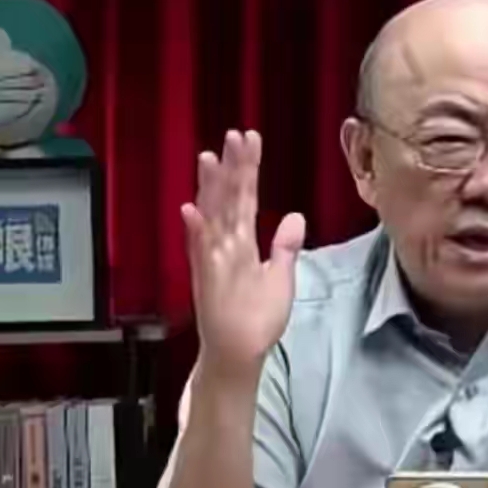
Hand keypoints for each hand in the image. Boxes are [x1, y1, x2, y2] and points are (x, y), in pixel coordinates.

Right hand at [182, 130, 304, 379]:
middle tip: (235, 134)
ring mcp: (214, 261)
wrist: (240, 353)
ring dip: (209, 189)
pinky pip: (200, 253)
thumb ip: (285, 246)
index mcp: (243, 242)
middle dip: (232, 167)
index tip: (251, 139)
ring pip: (211, 218)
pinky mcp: (207, 281)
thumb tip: (296, 215)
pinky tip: (191, 210)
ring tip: (210, 158)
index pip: (247, 197)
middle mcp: (226, 245)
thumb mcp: (281, 276)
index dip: (248, 169)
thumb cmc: (257, 318)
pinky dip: (196, 232)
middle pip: (229, 199)